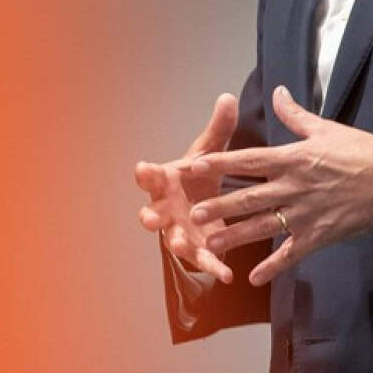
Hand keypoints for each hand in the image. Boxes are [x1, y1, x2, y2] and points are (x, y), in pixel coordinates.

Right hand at [134, 93, 238, 283]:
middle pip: (151, 212)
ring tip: (182, 245)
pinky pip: (202, 260)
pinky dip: (212, 267)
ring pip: (171, 240)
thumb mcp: (208, 153)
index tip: (143, 167)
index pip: (150, 175)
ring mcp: (177, 230)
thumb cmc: (198, 177)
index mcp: (166, 181)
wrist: (204, 207)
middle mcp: (165, 207)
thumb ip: (219, 130)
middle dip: (149, 215)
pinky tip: (227, 274)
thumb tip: (229, 97)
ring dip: (176, 243)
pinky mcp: (195, 249)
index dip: (146, 173)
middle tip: (149, 218)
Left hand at [183, 86, 372, 286]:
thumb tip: (277, 92)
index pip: (249, 160)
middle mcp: (294, 187)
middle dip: (220, 205)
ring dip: (236, 236)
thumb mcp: (326, 128)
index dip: (220, 163)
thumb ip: (296, 115)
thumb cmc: (362, 151)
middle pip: (249, 197)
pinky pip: (291, 253)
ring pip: (264, 226)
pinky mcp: (319, 235)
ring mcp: (305, 214)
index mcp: (294, 158)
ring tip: (211, 243)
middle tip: (193, 214)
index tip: (195, 166)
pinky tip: (253, 278)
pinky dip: (273, 267)